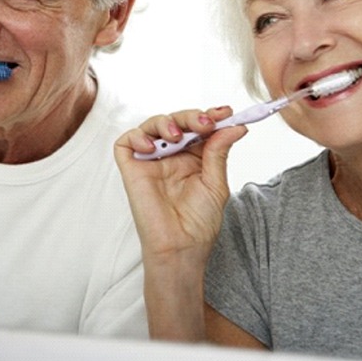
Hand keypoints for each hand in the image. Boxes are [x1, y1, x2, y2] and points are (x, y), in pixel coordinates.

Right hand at [114, 106, 246, 263]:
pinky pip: (126, 142)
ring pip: (152, 125)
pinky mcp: (132, 169)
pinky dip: (137, 137)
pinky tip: (153, 148)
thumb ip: (219, 151)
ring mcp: (151, 161)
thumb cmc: (199, 222)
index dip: (210, 116)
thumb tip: (235, 126)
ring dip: (166, 122)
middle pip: (177, 121)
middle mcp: (171, 156)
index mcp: (193, 157)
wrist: (182, 247)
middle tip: (205, 123)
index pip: (198, 128)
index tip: (225, 113)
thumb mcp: (216, 183)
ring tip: (178, 136)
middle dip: (191, 117)